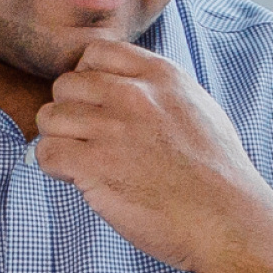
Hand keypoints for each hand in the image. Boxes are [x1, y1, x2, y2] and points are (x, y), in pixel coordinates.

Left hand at [34, 40, 272, 272]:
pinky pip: (46, 153)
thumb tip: (127, 87)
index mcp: (159, 75)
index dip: (87, 79)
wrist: (226, 219)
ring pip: (49, 118)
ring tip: (81, 162)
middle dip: (69, 112)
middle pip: (66, 85)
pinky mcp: (94, 165)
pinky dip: (54, 168)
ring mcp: (111, 128)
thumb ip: (159, 89)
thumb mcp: (198, 107)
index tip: (97, 106)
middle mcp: (132, 94)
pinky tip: (77, 179)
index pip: (95, 53)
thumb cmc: (217, 173)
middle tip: (86, 141)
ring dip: (59, 140)